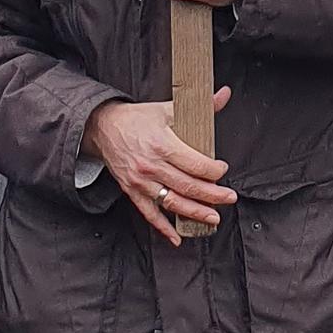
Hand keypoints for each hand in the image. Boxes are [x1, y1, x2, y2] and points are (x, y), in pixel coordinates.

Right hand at [87, 91, 234, 242]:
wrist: (103, 127)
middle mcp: (151, 166)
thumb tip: (224, 95)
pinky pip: (149, 213)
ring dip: (195, 213)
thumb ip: (200, 106)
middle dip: (212, 195)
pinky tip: (177, 237)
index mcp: (162, 145)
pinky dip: (164, 227)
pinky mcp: (132, 191)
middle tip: (229, 198)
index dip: (213, 171)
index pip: (194, 164)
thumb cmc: (137, 119)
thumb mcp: (167, 108)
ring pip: (172, 202)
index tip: (223, 170)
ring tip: (213, 218)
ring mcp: (141, 181)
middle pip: (187, 186)